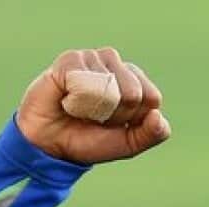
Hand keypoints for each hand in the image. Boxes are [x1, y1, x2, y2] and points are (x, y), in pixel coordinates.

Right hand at [16, 47, 170, 164]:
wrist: (50, 144)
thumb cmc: (89, 140)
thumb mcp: (127, 145)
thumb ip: (152, 134)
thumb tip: (158, 116)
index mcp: (135, 82)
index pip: (151, 98)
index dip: (134, 119)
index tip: (115, 125)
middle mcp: (117, 65)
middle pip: (134, 92)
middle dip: (114, 115)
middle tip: (95, 118)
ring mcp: (93, 58)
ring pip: (109, 86)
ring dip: (93, 108)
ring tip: (80, 108)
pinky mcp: (70, 60)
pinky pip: (84, 80)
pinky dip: (74, 99)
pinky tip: (66, 98)